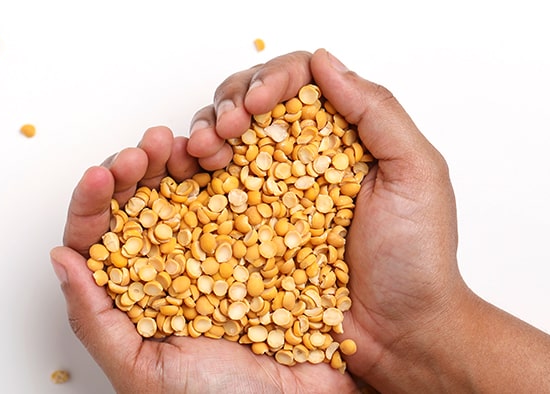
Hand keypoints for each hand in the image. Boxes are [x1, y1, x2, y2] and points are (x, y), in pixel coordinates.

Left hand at [51, 125, 358, 392]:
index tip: (99, 176)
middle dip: (134, 168)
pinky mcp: (255, 246)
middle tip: (144, 149)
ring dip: (176, 162)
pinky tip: (221, 158)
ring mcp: (213, 254)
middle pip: (138, 205)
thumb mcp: (141, 370)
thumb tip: (61, 258)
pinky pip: (237, 202)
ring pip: (183, 194)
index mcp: (132, 295)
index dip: (93, 202)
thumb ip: (96, 319)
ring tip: (180, 143)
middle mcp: (168, 269)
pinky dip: (227, 175)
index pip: (99, 238)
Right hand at [187, 49, 513, 390]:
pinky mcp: (246, 230)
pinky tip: (187, 170)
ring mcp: (268, 194)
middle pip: (251, 106)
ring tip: (204, 148)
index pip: (296, 84)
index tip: (257, 103)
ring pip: (224, 141)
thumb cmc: (416, 259)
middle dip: (229, 104)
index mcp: (339, 137)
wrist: (397, 334)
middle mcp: (298, 159)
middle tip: (225, 127)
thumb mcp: (416, 173)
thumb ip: (377, 112)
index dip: (270, 81)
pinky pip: (210, 191)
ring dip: (205, 132)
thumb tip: (323, 61)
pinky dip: (190, 172)